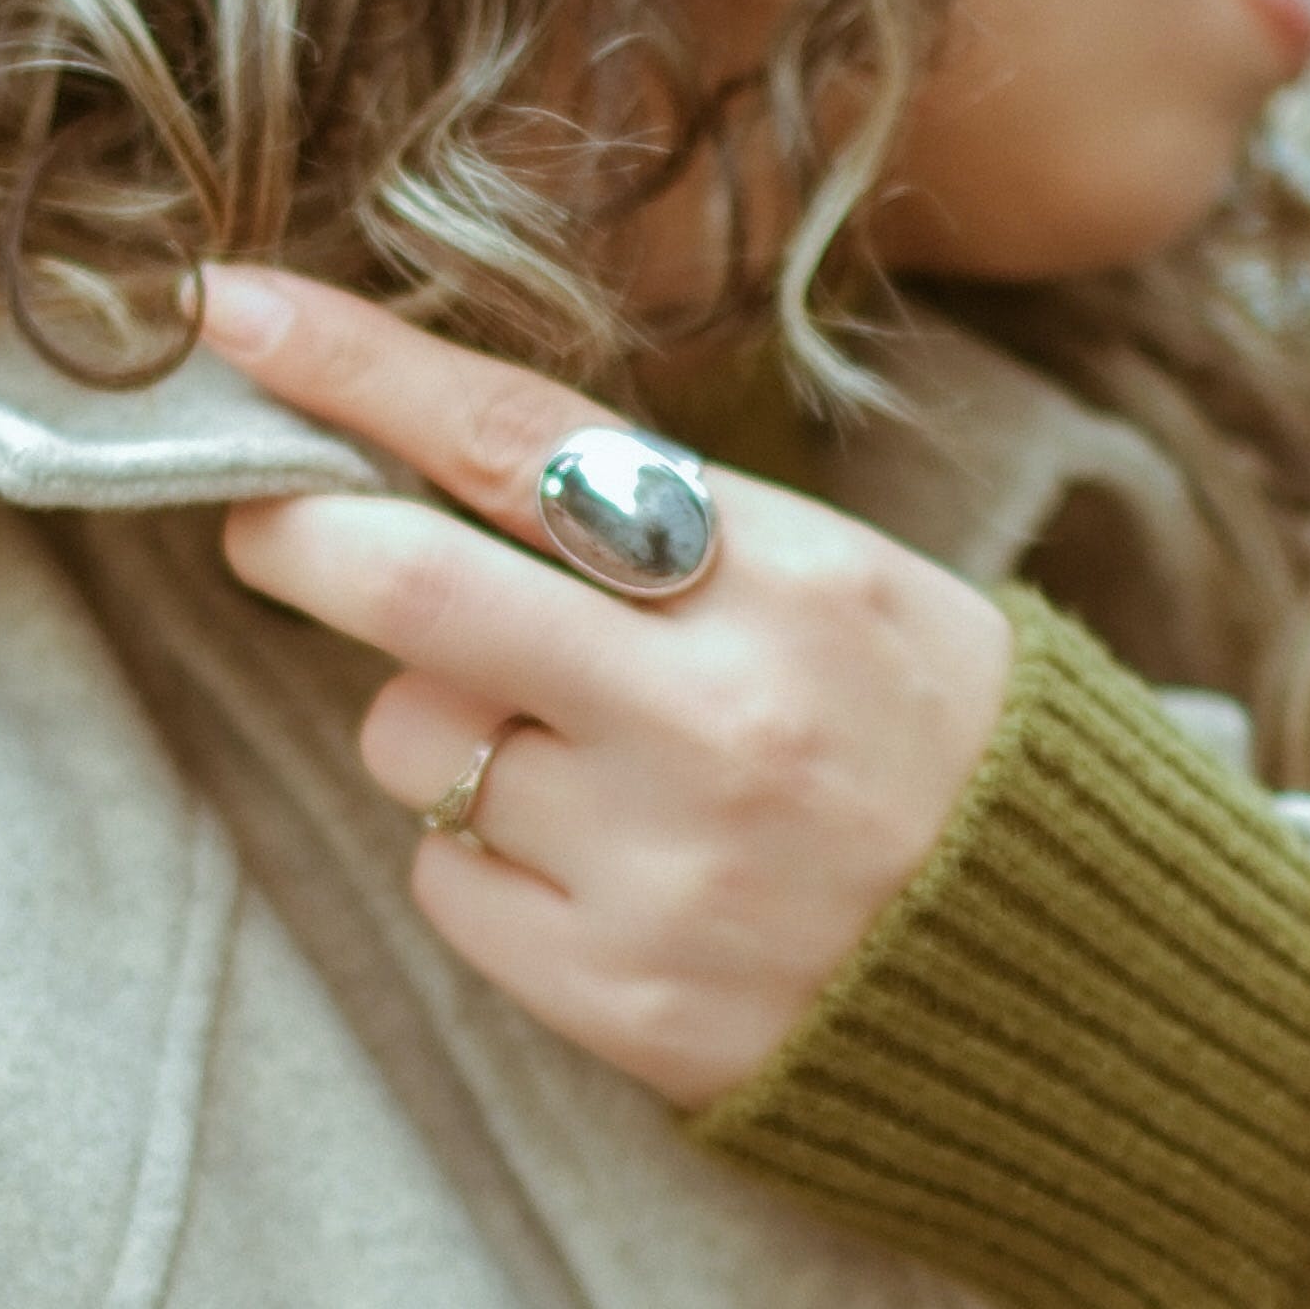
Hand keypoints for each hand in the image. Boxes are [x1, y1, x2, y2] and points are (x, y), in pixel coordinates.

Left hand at [202, 267, 1014, 1109]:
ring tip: (584, 769)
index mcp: (787, 577)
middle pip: (411, 590)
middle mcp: (718, 717)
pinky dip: (485, 863)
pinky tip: (605, 878)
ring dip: (442, 730)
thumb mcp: (847, 590)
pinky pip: (447, 883)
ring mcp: (661, 867)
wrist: (1079, 995)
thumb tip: (427, 475)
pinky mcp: (619, 997)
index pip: (520, 439)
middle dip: (295, 535)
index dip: (352, 368)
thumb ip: (655, 534)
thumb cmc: (940, 753)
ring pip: (414, 742)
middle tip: (262, 519)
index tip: (229, 311)